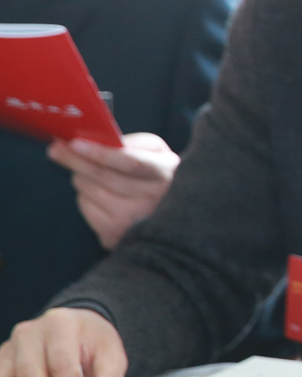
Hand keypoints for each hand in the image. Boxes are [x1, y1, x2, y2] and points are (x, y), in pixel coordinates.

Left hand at [47, 133, 178, 249]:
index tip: (76, 143)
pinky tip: (97, 196)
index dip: (102, 153)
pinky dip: (84, 197)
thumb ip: (135, 143)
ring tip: (89, 173)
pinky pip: (85, 208)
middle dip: (76, 160)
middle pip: (104, 177)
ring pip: (89, 190)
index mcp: (166, 175)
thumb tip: (100, 141)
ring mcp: (132, 222)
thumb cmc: (159, 178)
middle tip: (56, 150)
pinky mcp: (114, 236)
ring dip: (81, 177)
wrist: (170, 221)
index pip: (131, 163)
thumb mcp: (159, 155)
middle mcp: (152, 201)